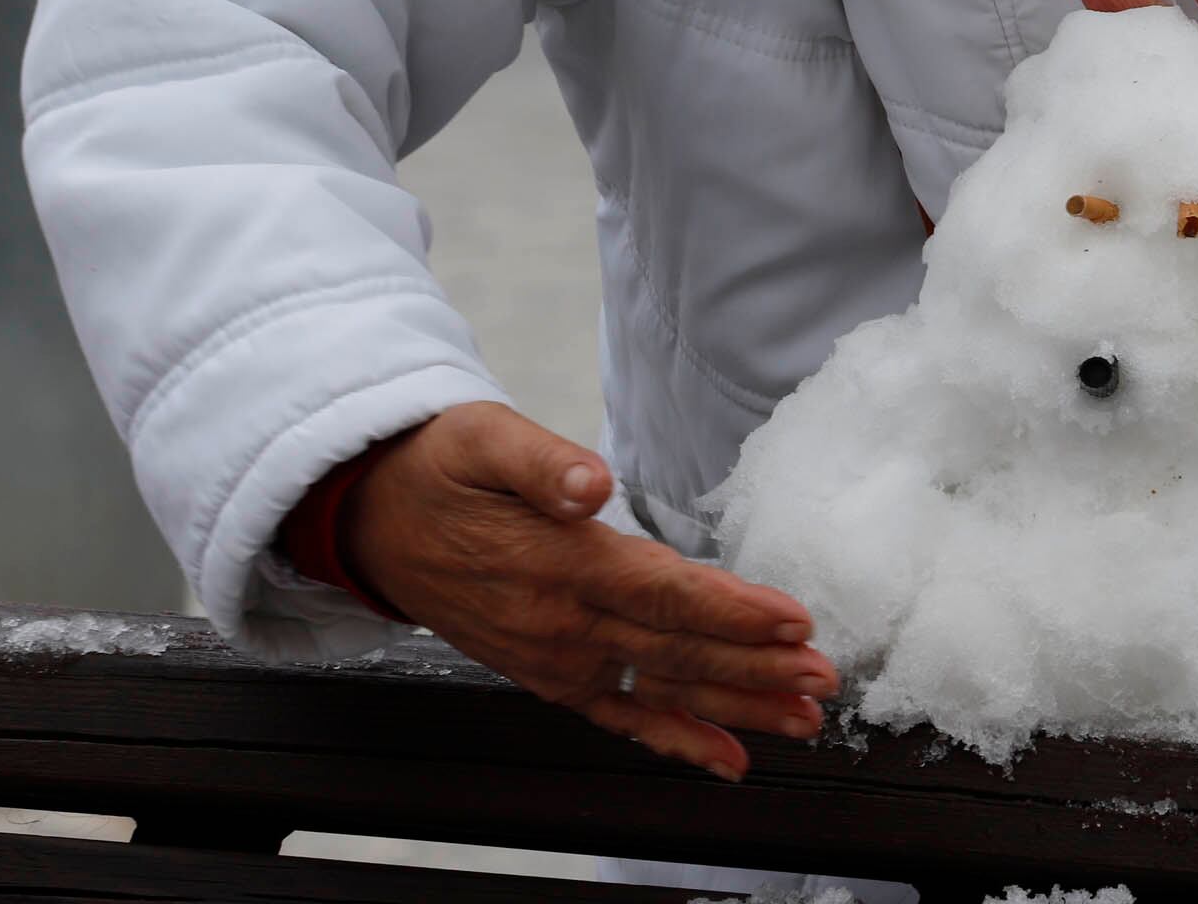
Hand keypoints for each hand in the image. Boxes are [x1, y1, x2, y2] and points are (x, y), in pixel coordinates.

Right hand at [336, 402, 836, 780]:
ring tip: (802, 720)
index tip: (793, 622)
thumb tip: (592, 483)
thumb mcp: (483, 439)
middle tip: (824, 679)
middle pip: (678, 651)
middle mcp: (562, 622)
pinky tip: (726, 757)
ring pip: (662, 688)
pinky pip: (620, 715)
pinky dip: (675, 739)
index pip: (663, 593)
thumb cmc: (441, 468)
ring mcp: (555, 657)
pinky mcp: (547, 674)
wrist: (372, 521)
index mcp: (559, 561)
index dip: (731, 611)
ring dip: (736, 708)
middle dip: (757, 669)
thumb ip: (544, 464)